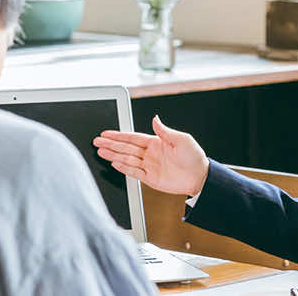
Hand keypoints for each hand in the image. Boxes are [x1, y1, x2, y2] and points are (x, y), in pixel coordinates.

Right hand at [93, 115, 208, 195]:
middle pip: (126, 147)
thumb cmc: (194, 157)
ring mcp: (149, 166)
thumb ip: (165, 131)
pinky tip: (114, 163)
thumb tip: (155, 118)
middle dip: (111, 144)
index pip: (132, 137)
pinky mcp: (150, 178)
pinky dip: (124, 168)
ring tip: (101, 151)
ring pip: (127, 159)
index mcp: (156, 142)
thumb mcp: (181, 139)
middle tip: (97, 141)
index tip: (106, 133)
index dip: (119, 135)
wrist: (200, 177)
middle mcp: (150, 154)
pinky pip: (134, 172)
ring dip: (113, 155)